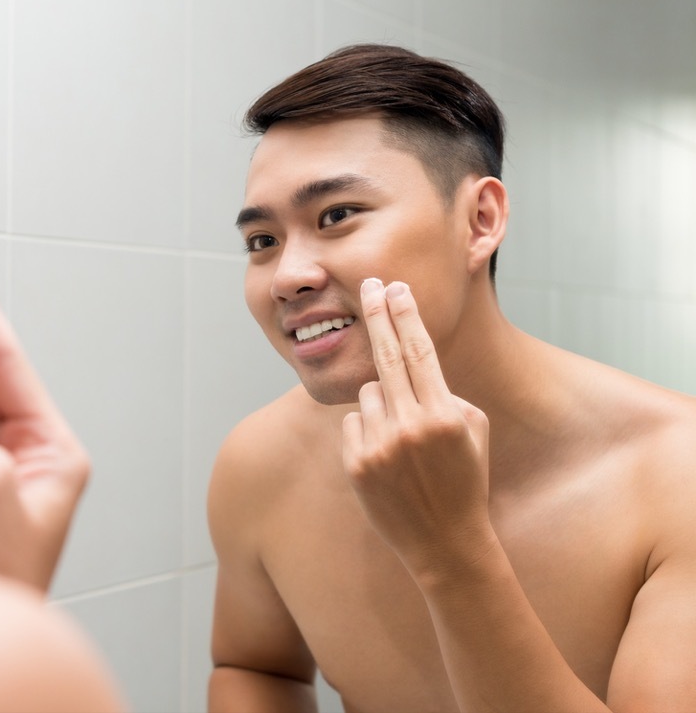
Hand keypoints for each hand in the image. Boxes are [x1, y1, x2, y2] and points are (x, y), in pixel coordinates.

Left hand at [341, 278, 494, 584]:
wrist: (446, 543)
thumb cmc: (465, 481)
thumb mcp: (474, 433)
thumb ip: (446, 394)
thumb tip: (413, 366)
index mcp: (445, 415)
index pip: (420, 352)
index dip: (406, 315)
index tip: (396, 287)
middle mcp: (410, 427)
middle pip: (386, 355)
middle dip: (378, 315)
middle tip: (370, 285)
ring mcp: (379, 446)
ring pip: (368, 395)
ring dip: (382, 404)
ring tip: (404, 441)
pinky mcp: (356, 464)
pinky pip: (354, 423)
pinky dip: (366, 430)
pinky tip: (387, 459)